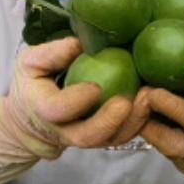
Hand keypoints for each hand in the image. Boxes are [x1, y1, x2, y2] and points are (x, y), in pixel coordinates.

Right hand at [0, 37, 149, 157]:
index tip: (95, 86)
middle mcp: (64, 130)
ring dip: (132, 123)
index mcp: (43, 108)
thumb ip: (52, 53)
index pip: (57, 110)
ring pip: (109, 141)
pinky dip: (140, 123)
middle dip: (110, 121)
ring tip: (148, 99)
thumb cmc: (33, 84)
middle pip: (87, 137)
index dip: (76, 101)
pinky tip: (152, 102)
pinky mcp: (102, 139)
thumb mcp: (31, 62)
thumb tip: (82, 43)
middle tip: (127, 101)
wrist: (32, 119)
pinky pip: (122, 138)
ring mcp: (84, 138)